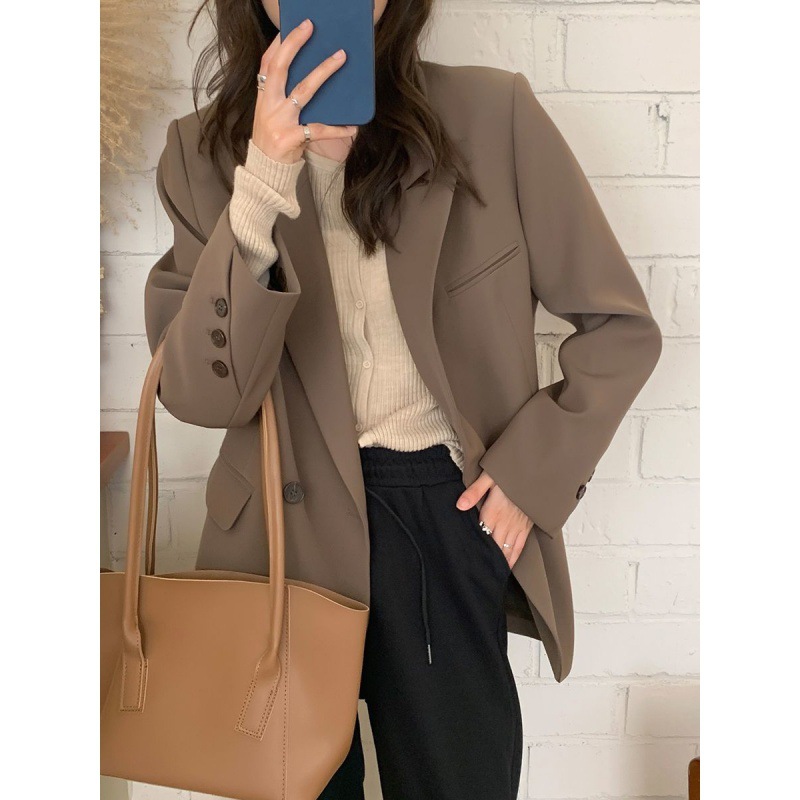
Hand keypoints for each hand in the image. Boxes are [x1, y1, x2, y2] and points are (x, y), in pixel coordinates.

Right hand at [253, 19, 358, 163]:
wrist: (265, 170)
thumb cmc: (273, 140)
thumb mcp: (270, 115)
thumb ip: (282, 97)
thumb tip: (309, 76)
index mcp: (263, 97)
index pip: (267, 63)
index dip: (278, 44)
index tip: (292, 26)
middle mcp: (269, 105)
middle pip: (281, 68)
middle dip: (295, 44)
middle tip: (310, 27)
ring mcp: (279, 120)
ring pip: (304, 90)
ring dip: (323, 72)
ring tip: (340, 58)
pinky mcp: (291, 137)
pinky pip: (318, 129)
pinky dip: (337, 129)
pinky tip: (352, 127)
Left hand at [456, 470, 532, 568]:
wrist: (537, 472)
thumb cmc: (511, 473)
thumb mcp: (489, 477)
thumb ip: (474, 492)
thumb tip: (459, 505)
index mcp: (493, 512)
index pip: (481, 536)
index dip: (475, 548)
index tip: (468, 560)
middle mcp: (506, 523)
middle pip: (493, 547)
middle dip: (486, 560)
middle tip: (478, 575)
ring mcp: (517, 526)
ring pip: (507, 550)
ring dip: (500, 563)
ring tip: (491, 576)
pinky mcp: (526, 526)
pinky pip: (519, 547)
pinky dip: (513, 558)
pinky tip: (507, 566)